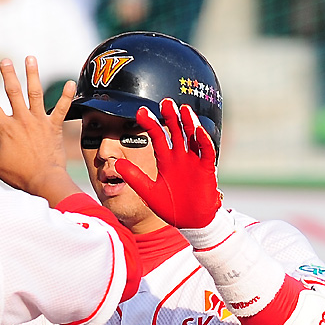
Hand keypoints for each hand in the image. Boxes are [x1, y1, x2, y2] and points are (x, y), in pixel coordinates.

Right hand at [0, 56, 79, 205]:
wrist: (45, 181)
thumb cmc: (19, 175)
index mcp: (5, 129)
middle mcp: (22, 120)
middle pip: (13, 92)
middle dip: (8, 74)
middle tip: (5, 61)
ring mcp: (39, 121)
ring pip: (35, 93)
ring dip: (32, 74)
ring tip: (30, 58)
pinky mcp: (54, 127)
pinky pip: (62, 108)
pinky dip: (67, 95)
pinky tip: (71, 82)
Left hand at [115, 99, 220, 228]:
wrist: (190, 222)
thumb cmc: (170, 206)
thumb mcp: (148, 191)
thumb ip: (134, 177)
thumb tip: (117, 164)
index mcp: (165, 160)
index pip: (157, 136)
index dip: (150, 124)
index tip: (140, 111)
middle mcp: (180, 157)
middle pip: (176, 131)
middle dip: (171, 117)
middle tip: (165, 102)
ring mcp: (194, 161)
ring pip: (192, 137)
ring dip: (189, 123)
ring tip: (183, 109)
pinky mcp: (206, 169)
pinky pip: (207, 152)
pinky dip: (204, 141)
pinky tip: (198, 130)